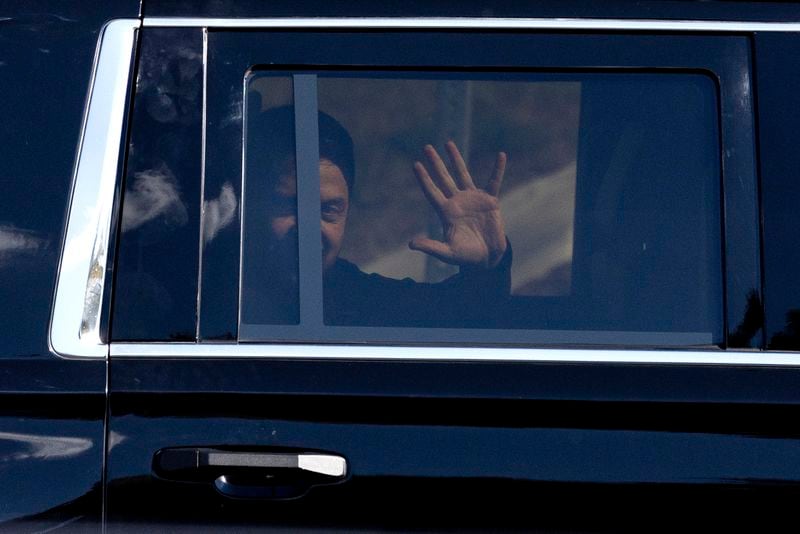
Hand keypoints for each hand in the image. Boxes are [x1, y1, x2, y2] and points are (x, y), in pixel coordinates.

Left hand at [409, 141, 506, 268]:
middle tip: (427, 147)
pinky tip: (501, 155)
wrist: (487, 258)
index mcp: (446, 212)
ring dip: (456, 159)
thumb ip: (430, 247)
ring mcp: (473, 199)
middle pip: (444, 178)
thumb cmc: (465, 256)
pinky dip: (498, 169)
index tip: (415, 164)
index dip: (424, 179)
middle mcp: (457, 202)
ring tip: (448, 143)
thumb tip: (411, 244)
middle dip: (435, 163)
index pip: (432, 192)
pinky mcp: (490, 201)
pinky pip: (494, 181)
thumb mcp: (446, 253)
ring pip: (463, 174)